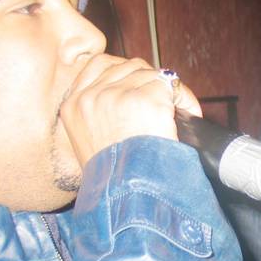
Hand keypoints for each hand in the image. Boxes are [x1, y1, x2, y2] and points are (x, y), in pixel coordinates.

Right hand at [59, 55, 201, 166]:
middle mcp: (92, 96)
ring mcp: (117, 96)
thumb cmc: (115, 180)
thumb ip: (97, 115)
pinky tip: (188, 115)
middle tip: (164, 102)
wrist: (128, 196)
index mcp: (73, 105)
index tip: (140, 83)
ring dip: (168, 91)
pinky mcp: (146, 100)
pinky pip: (172, 85)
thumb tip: (123, 94)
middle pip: (129, 67)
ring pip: (151, 75)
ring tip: (177, 113)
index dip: (124, 70)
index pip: (99, 64)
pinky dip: (184, 99)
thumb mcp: (90, 144)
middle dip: (149, 81)